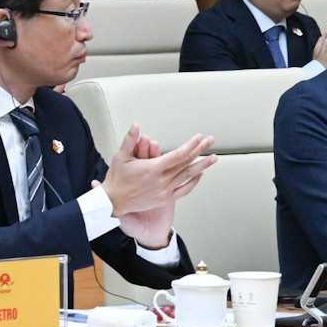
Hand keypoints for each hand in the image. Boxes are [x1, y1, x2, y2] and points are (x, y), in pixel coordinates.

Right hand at [101, 124, 216, 245]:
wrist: (113, 201)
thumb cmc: (116, 178)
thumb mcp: (121, 156)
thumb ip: (130, 140)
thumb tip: (136, 125)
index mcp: (153, 168)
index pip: (178, 154)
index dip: (191, 145)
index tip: (199, 137)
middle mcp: (162, 180)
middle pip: (186, 163)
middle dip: (200, 150)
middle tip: (211, 140)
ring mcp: (165, 190)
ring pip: (188, 176)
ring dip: (202, 166)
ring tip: (214, 158)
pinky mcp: (165, 198)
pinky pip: (184, 190)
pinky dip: (193, 182)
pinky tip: (200, 174)